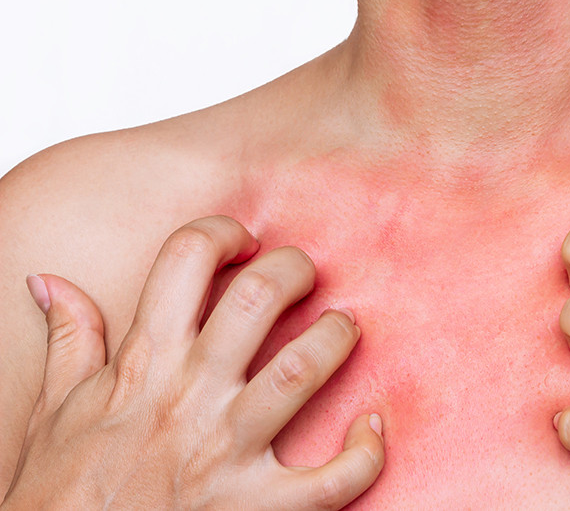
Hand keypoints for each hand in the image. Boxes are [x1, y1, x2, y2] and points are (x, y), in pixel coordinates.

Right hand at [3, 216, 383, 509]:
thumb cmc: (61, 497)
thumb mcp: (53, 413)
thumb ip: (69, 342)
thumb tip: (51, 282)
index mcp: (143, 365)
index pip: (184, 260)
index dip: (222, 233)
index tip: (243, 240)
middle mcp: (190, 398)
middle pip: (259, 298)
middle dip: (294, 269)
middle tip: (305, 273)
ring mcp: (227, 453)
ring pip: (303, 369)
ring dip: (336, 338)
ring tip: (343, 328)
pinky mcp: (259, 509)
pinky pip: (333, 478)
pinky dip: (365, 452)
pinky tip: (371, 428)